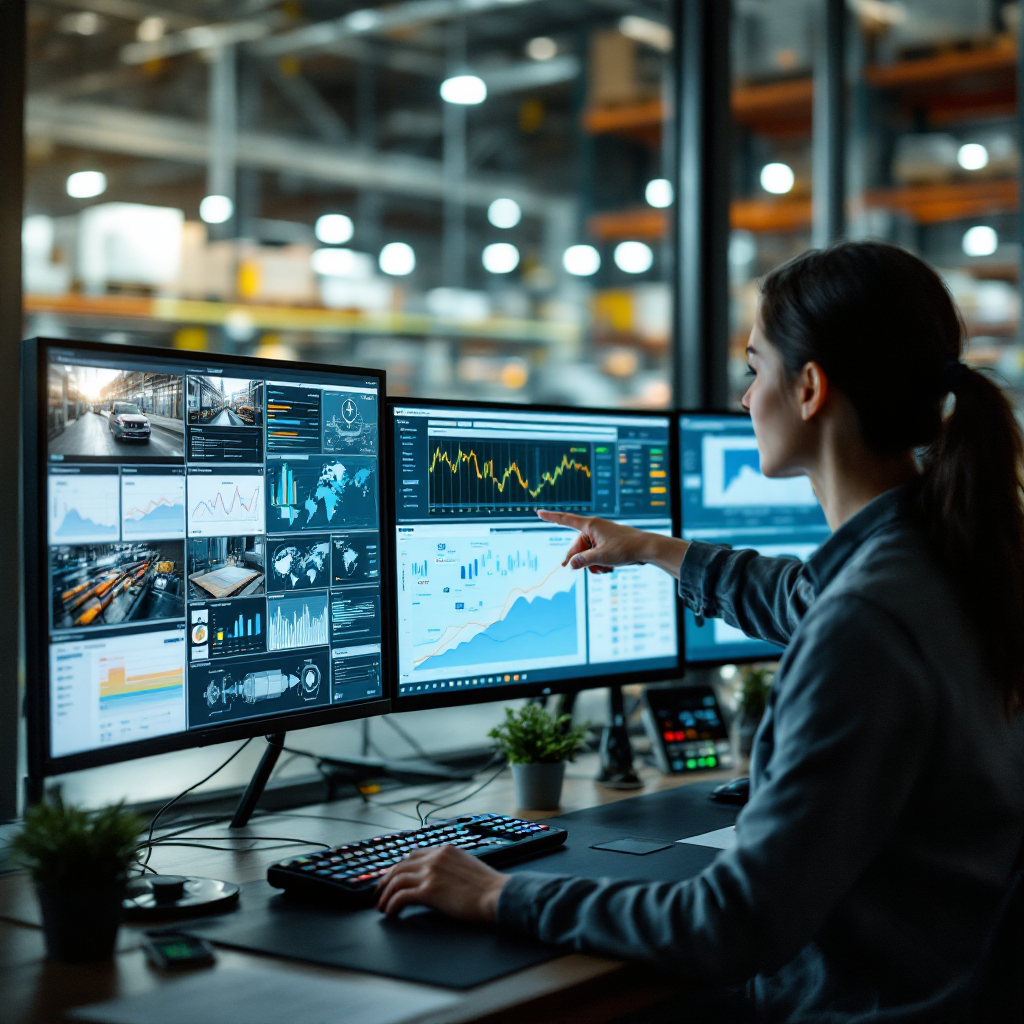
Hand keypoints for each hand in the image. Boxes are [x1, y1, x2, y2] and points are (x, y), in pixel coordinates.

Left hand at [376, 846, 507, 921]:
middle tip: (379, 893)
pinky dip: (392, 904)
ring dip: (386, 895)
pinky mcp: (429, 891)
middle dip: (386, 880)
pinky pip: (401, 896)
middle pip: (400, 866)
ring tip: (382, 906)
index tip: (392, 878)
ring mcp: (431, 873)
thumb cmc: (488, 887)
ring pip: (397, 880)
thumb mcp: (467, 866)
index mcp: (444, 850)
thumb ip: (450, 866)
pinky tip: (391, 912)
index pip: (413, 855)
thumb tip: (439, 877)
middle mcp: (435, 857)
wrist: (496, 895)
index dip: (399, 868)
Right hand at [536, 509, 688, 578]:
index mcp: (590, 525)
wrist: (647, 548)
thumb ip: (583, 561)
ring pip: (587, 553)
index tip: (538, 513)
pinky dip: (599, 563)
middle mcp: (594, 528)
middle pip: (576, 545)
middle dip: (578, 559)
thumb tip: (570, 565)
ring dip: (591, 564)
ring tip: (604, 569)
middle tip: (572, 570)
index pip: (566, 520)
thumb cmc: (625, 548)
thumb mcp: (602, 557)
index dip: (551, 517)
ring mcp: (601, 536)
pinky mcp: (607, 543)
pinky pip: (596, 554)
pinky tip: (608, 568)